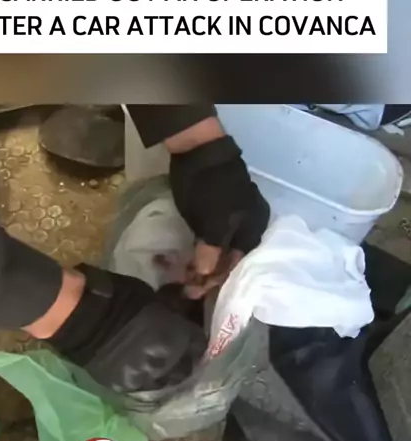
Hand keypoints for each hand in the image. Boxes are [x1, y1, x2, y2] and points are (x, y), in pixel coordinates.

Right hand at [49, 265, 205, 392]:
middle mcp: (166, 363)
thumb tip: (183, 308)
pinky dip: (143, 375)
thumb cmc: (119, 297)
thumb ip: (172, 309)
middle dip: (184, 359)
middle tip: (178, 349)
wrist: (80, 314)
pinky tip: (138, 366)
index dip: (195, 337)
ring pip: (163, 380)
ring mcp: (143, 378)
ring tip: (157, 360)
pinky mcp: (122, 386)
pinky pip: (140, 383)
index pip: (199, 344)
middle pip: (185, 368)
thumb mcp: (154, 297)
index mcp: (177, 338)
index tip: (190, 331)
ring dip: (164, 371)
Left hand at [169, 135, 269, 292]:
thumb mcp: (211, 223)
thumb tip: (205, 275)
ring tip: (186, 274)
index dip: (216, 280)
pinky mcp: (220, 208)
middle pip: (231, 258)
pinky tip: (190, 256)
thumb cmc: (209, 189)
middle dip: (210, 273)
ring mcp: (236, 215)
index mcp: (255, 229)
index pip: (238, 265)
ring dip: (204, 261)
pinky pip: (213, 236)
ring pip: (221, 248)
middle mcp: (251, 224)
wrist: (198, 150)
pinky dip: (202, 248)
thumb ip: (211, 252)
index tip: (194, 291)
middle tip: (187, 286)